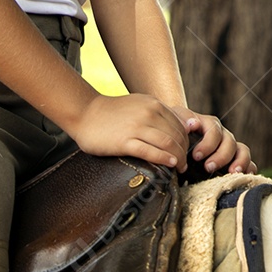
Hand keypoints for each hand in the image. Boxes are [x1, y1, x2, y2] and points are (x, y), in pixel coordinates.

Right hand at [71, 93, 189, 170]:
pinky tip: (170, 164)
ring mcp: (136, 127)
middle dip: (184, 152)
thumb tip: (185, 126)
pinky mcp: (125, 141)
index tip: (186, 152)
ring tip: (179, 168)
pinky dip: (164, 159)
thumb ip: (159, 113)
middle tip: (184, 164)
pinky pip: (151, 151)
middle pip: (177, 135)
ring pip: (168, 144)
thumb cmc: (112, 113)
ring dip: (178, 158)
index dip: (186, 141)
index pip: (180, 125)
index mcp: (152, 104)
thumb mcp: (139, 104)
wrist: (85, 113)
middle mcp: (147, 113)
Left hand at [171, 107, 255, 174]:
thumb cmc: (177, 132)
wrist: (178, 140)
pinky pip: (250, 162)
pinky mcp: (236, 160)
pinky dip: (249, 168)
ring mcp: (231, 147)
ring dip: (239, 162)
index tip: (196, 156)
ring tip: (231, 172)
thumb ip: (182, 121)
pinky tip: (243, 176)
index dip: (207, 144)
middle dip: (220, 156)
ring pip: (243, 150)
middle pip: (229, 142)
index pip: (214, 130)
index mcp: (209, 124)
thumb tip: (191, 124)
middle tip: (208, 167)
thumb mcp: (176, 123)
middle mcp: (222, 134)